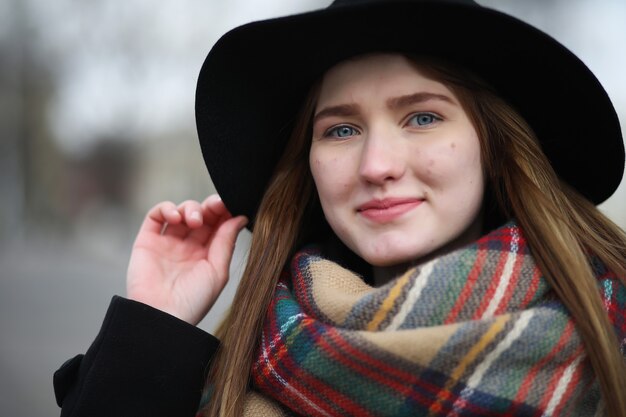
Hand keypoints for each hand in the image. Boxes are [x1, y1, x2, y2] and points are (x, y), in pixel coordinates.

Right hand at [127, 195, 247, 324]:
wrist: (162, 317)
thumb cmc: (193, 301)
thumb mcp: (217, 271)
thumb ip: (226, 242)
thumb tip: (240, 217)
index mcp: (207, 255)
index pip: (217, 225)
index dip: (224, 212)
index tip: (230, 205)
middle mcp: (187, 247)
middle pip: (201, 215)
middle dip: (209, 207)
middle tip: (215, 207)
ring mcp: (167, 243)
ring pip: (180, 212)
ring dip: (190, 208)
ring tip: (194, 221)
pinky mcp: (147, 241)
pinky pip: (155, 216)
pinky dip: (166, 208)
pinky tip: (176, 217)